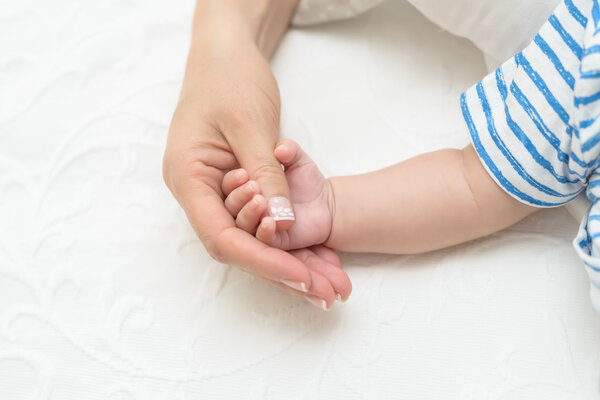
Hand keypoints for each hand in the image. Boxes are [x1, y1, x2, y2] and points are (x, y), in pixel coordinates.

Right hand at [163, 23, 350, 307]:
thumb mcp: (250, 125)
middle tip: (324, 293)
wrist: (226, 54)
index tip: (301, 277)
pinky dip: (287, 240)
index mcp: (188, 179)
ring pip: (251, 239)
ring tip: (327, 284)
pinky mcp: (236, 187)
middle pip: (238, 247)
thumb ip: (265, 175)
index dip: (262, 261)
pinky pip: (260, 221)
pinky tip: (317, 256)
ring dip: (289, 261)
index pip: (222, 237)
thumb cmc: (229, 79)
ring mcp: (216, 192)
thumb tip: (283, 222)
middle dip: (281, 271)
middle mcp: (198, 193)